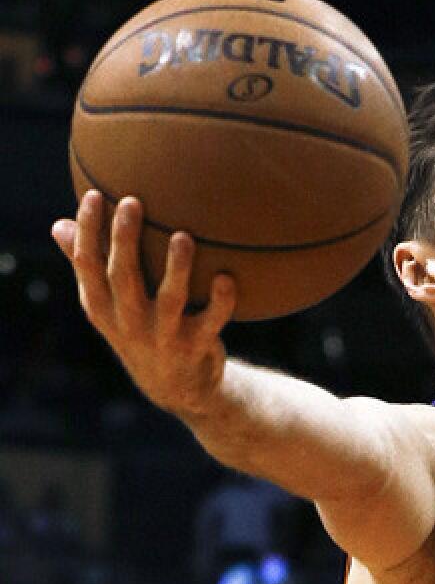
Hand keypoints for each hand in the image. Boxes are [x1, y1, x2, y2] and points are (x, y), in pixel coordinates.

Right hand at [51, 190, 236, 415]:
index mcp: (103, 308)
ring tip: (183, 236)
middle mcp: (129, 322)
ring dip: (177, 268)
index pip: (87, 266)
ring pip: (169, 299)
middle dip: (124, 239)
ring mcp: (164, 335)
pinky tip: (227, 276)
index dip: (89, 230)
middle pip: (122, 277)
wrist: (178, 388)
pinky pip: (212, 321)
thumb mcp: (108, 305)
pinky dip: (221, 300)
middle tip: (132, 201)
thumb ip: (87, 266)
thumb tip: (59, 225)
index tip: (96, 195)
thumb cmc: (141, 329)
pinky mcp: (196, 345)